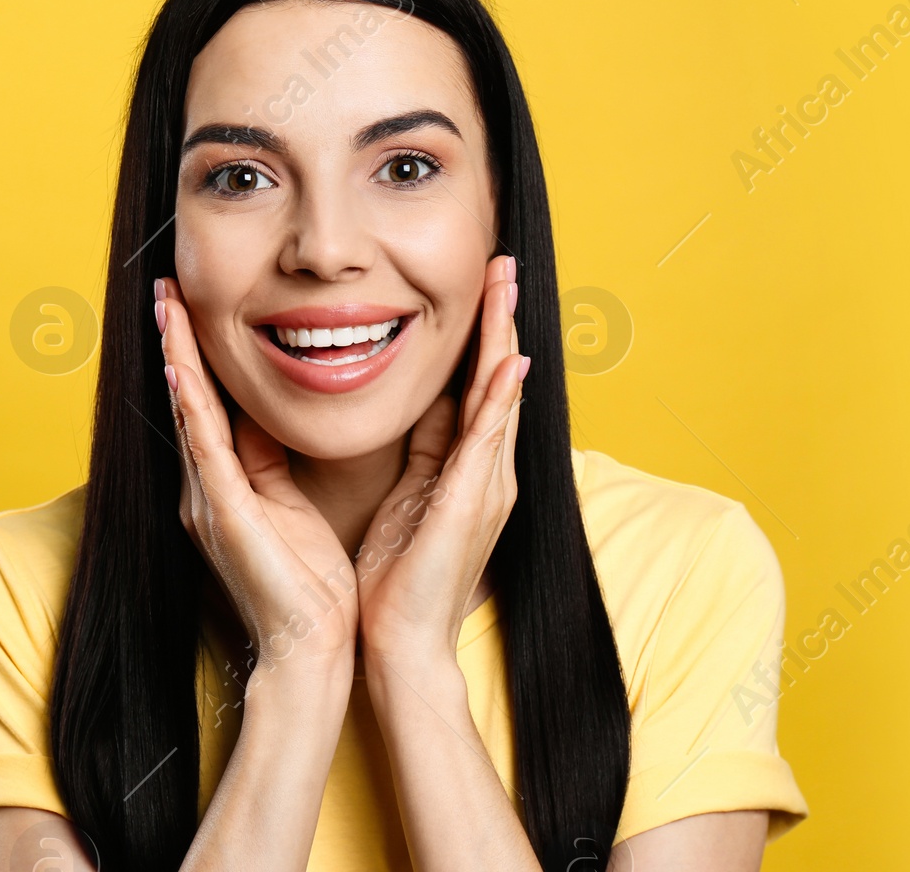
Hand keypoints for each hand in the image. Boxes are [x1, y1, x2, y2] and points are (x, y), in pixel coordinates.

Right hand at [157, 279, 358, 698]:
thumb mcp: (290, 503)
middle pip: (187, 400)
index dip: (195, 353)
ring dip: (177, 359)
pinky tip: (182, 371)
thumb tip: (268, 409)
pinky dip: (192, 407)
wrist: (311, 651)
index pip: (206, 404)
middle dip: (176, 342)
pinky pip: (205, 450)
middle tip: (165, 288)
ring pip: (189, 415)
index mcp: (225, 485)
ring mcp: (209, 501)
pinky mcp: (225, 515)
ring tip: (167, 308)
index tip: (187, 303)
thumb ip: (271, 458)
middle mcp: (206, 489)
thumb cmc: (309, 585)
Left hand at [354, 256, 527, 667]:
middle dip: (500, 320)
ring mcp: (486, 486)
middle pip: (497, 379)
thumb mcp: (410, 494)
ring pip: (498, 396)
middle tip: (503, 264)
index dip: (482, 333)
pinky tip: (509, 364)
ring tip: (507, 288)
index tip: (483, 282)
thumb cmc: (399, 577)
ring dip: (503, 339)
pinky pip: (487, 440)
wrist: (400, 644)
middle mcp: (488, 470)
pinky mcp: (471, 504)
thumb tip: (419, 400)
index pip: (479, 385)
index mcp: (469, 467)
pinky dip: (500, 399)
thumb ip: (422, 448)